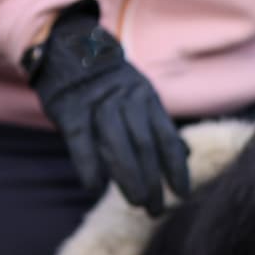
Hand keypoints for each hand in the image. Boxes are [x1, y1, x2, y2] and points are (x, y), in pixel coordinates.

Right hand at [25, 0, 190, 215]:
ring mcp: (98, 104)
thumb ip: (158, 125)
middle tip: (158, 209)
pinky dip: (88, 162)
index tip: (183, 194)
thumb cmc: (107, 81)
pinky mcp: (69, 109)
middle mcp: (127, 101)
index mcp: (147, 98)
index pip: (167, 137)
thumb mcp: (139, 94)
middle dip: (154, 179)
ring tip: (137, 203)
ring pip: (118, 143)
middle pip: (145, 145)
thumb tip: (186, 153)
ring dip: (129, 176)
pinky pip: (80, 139)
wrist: (68, 45)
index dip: (176, 167)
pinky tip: (94, 186)